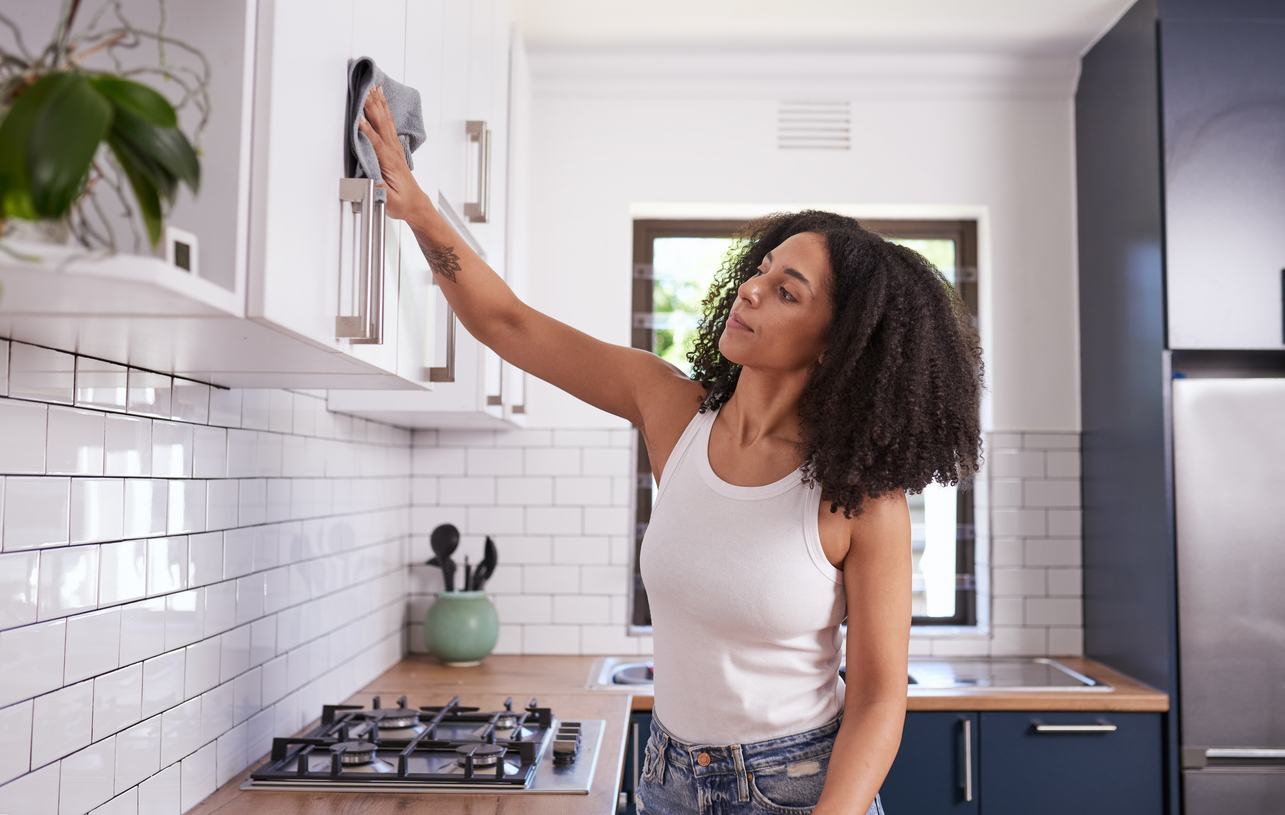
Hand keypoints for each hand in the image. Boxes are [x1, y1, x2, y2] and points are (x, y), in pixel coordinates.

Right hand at [358, 85, 425, 220]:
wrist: (416, 204)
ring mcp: (396, 148)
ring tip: (374, 87)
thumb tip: (366, 177)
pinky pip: (389, 124)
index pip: (376, 142)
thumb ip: (378, 188)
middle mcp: (393, 152)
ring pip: (386, 120)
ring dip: (379, 103)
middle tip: (365, 89)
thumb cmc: (401, 203)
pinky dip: (385, 109)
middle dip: (372, 106)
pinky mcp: (395, 148)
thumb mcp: (388, 201)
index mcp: (389, 163)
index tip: (357, 118)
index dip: (366, 130)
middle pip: (381, 124)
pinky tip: (382, 101)